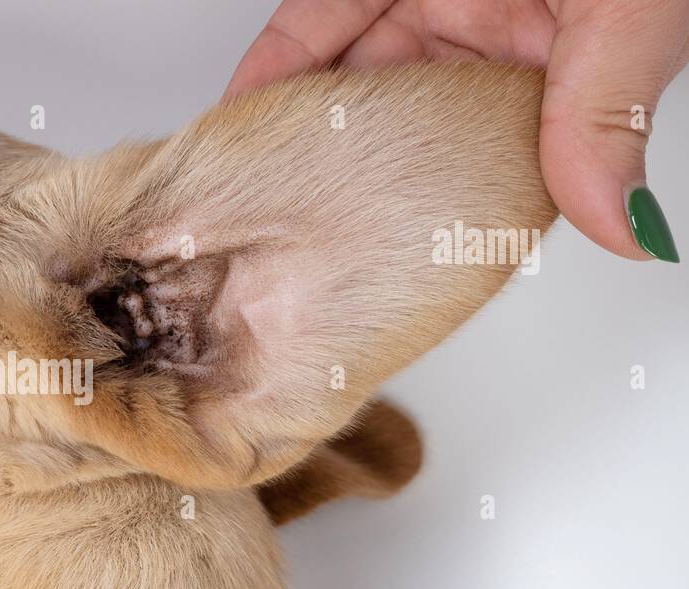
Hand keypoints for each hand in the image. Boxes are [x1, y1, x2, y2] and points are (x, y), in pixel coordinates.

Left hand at [225, 0, 687, 261]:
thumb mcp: (628, 9)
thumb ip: (608, 111)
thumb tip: (629, 228)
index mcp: (567, 69)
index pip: (502, 171)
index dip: (450, 224)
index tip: (394, 278)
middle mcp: (495, 43)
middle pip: (413, 139)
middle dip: (358, 193)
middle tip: (300, 256)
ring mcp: (433, 3)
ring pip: (354, 90)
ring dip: (303, 144)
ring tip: (259, 205)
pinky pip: (312, 29)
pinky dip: (273, 75)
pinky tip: (240, 125)